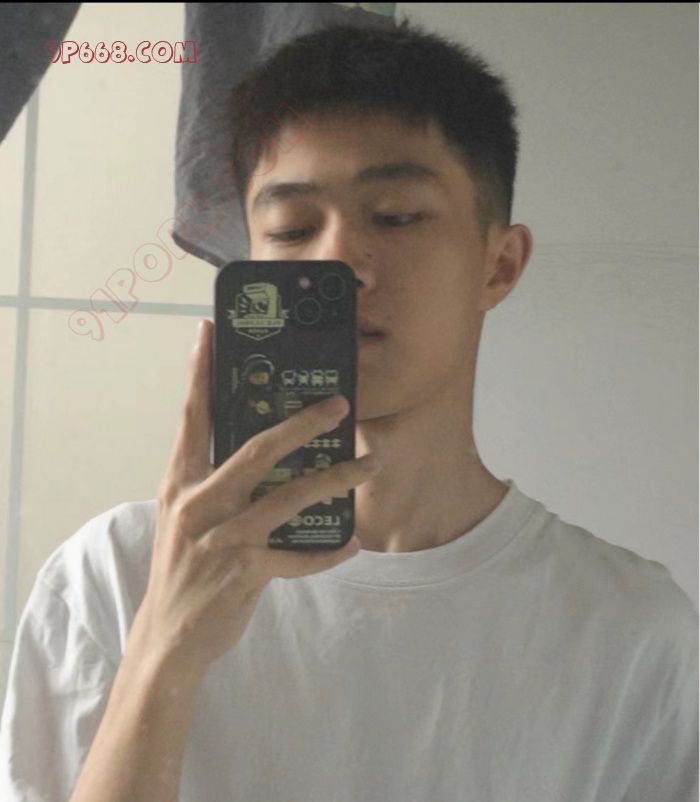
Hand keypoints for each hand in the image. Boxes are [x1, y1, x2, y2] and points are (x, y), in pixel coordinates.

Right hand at [132, 319, 378, 675]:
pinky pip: (298, 557)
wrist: (169, 636)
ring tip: (369, 465)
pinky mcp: (243, 573)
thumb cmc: (186, 567)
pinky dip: (328, 551)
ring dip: (334, 479)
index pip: (192, 418)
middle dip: (300, 424)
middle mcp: (199, 505)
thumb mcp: (190, 517)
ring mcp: (222, 539)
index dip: (200, 374)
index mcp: (182, 484)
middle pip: (255, 450)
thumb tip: (267, 450)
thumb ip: (218, 482)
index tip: (209, 331)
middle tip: (339, 403)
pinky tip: (352, 543)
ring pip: (286, 498)